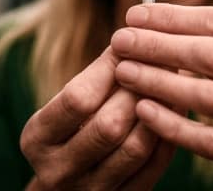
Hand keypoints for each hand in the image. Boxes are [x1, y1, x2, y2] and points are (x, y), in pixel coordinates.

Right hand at [20, 46, 176, 189]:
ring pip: (136, 146)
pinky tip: (176, 106)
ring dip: (159, 108)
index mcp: (37, 138)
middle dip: (137, 88)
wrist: (67, 187)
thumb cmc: (70, 128)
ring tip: (171, 79)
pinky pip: (154, 165)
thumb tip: (134, 36)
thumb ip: (96, 75)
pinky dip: (169, 131)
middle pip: (109, 125)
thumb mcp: (65, 103)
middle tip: (158, 60)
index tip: (129, 45)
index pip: (77, 99)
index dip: (108, 68)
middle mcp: (58, 171)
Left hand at [110, 4, 212, 190]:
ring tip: (124, 72)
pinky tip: (143, 110)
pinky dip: (174, 125)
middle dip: (161, 45)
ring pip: (210, 97)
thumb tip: (151, 19)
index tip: (135, 14)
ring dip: (160, 82)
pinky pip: (212, 141)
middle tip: (121, 40)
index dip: (175, 17)